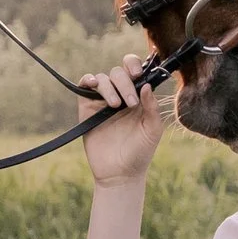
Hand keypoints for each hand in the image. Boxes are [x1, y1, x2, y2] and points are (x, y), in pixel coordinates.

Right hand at [80, 53, 167, 186]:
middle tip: (130, 103)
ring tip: (115, 106)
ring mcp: (103, 101)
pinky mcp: (87, 109)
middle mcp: (121, 95)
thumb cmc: (141, 152)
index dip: (134, 65)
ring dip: (110, 87)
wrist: (120, 173)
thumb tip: (146, 84)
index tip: (138, 74)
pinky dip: (88, 80)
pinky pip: (84, 86)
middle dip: (125, 83)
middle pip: (118, 72)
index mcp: (138, 97)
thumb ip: (152, 107)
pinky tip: (94, 85)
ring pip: (103, 78)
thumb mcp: (153, 130)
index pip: (135, 70)